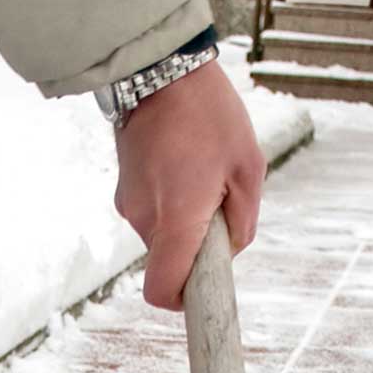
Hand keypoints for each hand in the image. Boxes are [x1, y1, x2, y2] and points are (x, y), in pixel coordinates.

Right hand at [112, 59, 265, 310]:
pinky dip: (171, 203)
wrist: (159, 69)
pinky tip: (185, 163)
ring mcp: (129, 203)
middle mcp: (144, 218)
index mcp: (176, 219)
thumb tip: (230, 249)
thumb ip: (243, 221)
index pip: (162, 290)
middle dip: (196, 247)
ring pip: (162, 235)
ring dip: (185, 220)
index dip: (182, 304)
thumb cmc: (210, 115)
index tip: (202, 295)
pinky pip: (153, 212)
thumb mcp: (248, 167)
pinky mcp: (124, 187)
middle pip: (170, 261)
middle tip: (220, 203)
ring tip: (203, 172)